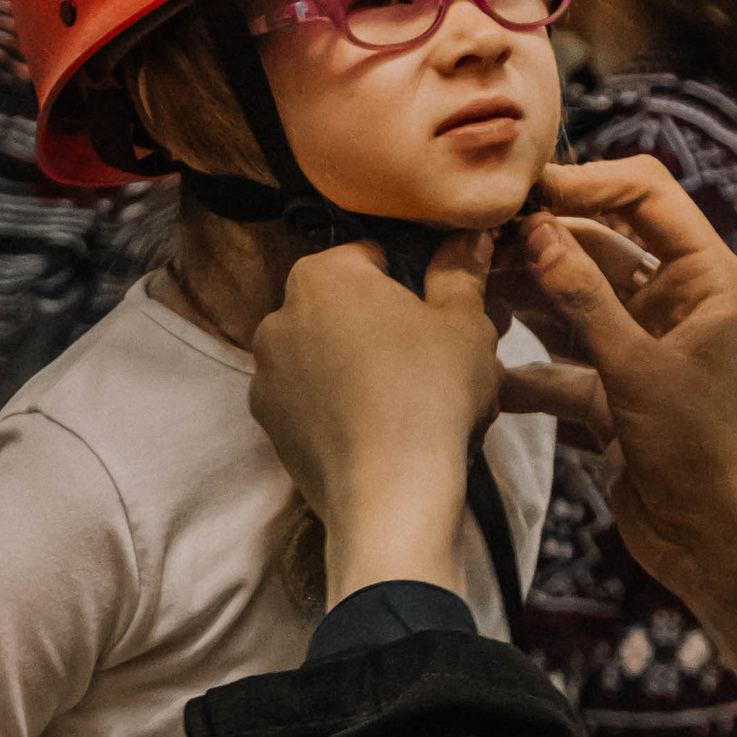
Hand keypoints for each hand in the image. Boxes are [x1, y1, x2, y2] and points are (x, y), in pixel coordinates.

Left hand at [249, 230, 503, 602]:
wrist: (390, 498)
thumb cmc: (431, 398)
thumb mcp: (466, 324)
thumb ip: (462, 272)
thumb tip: (470, 238)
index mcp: (322, 274)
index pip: (376, 256)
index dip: (417, 282)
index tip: (444, 313)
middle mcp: (278, 315)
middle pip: (345, 306)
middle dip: (383, 324)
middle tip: (433, 358)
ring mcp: (266, 374)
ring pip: (326, 354)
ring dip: (359, 366)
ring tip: (408, 401)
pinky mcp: (268, 424)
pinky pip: (311, 400)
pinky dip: (339, 406)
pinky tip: (379, 430)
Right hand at [494, 158, 736, 695]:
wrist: (723, 547)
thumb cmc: (705, 452)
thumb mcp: (639, 368)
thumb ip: (584, 298)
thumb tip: (536, 229)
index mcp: (704, 278)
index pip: (645, 193)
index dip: (585, 182)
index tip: (523, 191)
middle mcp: (673, 304)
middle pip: (598, 245)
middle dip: (539, 241)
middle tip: (473, 238)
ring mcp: (640, 350)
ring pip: (571, 304)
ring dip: (523, 297)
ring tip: (465, 285)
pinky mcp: (613, 396)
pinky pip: (559, 367)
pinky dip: (525, 371)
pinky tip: (482, 370)